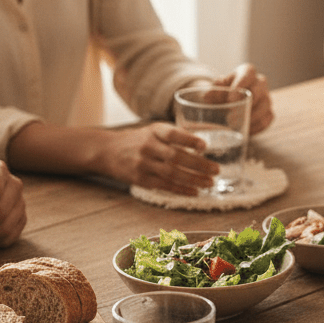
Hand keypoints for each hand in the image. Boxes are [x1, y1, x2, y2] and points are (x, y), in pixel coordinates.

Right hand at [102, 122, 218, 194]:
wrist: (108, 151)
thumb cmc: (139, 140)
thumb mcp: (154, 130)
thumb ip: (176, 136)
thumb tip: (204, 145)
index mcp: (154, 131)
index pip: (172, 134)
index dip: (189, 139)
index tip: (204, 146)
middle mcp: (148, 146)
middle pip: (176, 157)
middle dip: (199, 165)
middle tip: (216, 170)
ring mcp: (143, 164)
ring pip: (172, 174)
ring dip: (194, 180)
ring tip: (210, 183)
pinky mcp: (141, 180)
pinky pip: (165, 186)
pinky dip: (182, 190)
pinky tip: (195, 192)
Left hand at [216, 63, 273, 134]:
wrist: (229, 102)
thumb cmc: (223, 92)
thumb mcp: (217, 88)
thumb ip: (213, 90)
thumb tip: (207, 96)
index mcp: (247, 72)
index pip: (248, 74)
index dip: (240, 86)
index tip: (230, 100)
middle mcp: (260, 83)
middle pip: (260, 90)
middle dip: (247, 104)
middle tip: (231, 117)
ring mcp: (266, 98)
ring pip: (265, 107)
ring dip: (250, 118)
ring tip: (236, 126)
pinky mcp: (268, 113)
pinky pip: (266, 120)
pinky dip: (256, 127)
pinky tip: (245, 130)